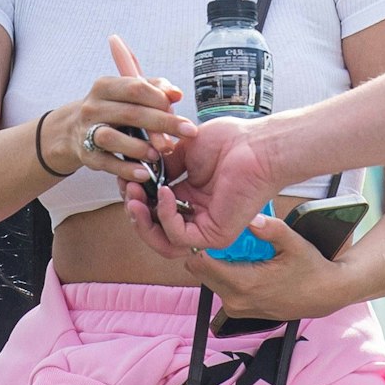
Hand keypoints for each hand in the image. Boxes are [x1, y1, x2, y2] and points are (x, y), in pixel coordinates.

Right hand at [66, 36, 189, 183]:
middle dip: (162, 123)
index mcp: (106, 86)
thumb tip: (176, 94)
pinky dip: (126, 169)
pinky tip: (144, 173)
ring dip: (139, 147)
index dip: (159, 97)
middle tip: (188, 131)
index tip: (179, 106)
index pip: (135, 88)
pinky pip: (106, 163)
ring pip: (112, 137)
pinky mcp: (86, 155)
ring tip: (160, 154)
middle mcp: (93, 107)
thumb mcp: (128, 93)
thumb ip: (154, 89)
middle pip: (130, 113)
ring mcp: (86, 131)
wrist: (72, 131)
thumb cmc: (112, 109)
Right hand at [126, 115, 279, 257]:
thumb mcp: (185, 148)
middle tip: (128, 193)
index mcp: (189, 196)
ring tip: (135, 200)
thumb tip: (141, 174)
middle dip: (135, 213)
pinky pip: (180, 236)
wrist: (258, 145)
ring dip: (144, 223)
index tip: (126, 179)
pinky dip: (165, 216)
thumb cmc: (232, 141)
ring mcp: (206, 226)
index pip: (153, 209)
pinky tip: (164, 193)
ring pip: (164, 242)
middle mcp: (196, 214)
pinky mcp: (215, 234)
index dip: (136, 198)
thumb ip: (163, 166)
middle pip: (155, 230)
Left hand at [186, 215, 358, 322]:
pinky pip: (221, 287)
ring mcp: (236, 308)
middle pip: (200, 271)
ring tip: (239, 248)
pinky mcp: (239, 311)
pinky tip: (245, 262)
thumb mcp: (294, 243)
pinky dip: (227, 273)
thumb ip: (270, 229)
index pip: (201, 264)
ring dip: (217, 262)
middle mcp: (235, 300)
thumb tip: (250, 218)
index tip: (210, 229)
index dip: (200, 243)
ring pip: (210, 279)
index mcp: (245, 284)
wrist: (324, 294)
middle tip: (226, 236)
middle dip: (208, 251)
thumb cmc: (310, 269)